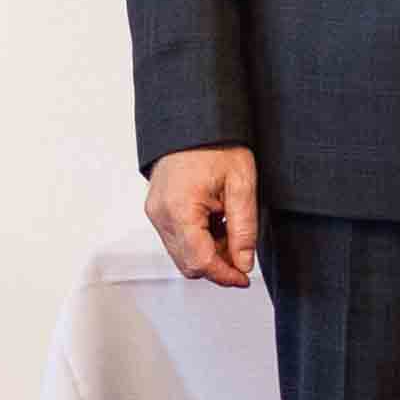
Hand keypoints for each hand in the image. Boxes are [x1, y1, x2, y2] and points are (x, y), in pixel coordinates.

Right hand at [144, 145, 260, 286]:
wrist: (194, 121)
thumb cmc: (217, 144)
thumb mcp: (241, 185)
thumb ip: (243, 229)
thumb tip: (243, 263)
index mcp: (179, 209)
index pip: (200, 261)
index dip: (225, 275)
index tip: (243, 278)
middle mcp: (160, 214)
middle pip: (188, 263)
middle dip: (218, 264)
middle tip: (242, 250)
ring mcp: (155, 213)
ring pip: (182, 253)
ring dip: (209, 252)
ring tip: (229, 226)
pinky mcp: (157, 209)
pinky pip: (177, 238)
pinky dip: (198, 239)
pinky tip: (216, 221)